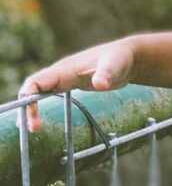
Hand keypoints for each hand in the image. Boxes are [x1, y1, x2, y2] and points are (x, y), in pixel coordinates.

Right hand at [17, 41, 136, 133]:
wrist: (129, 57)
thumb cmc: (120, 59)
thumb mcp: (114, 66)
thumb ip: (106, 74)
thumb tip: (99, 84)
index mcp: (66, 69)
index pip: (37, 81)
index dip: (29, 97)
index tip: (32, 115)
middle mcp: (61, 73)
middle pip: (33, 88)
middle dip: (28, 106)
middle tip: (33, 128)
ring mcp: (65, 78)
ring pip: (39, 91)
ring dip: (32, 108)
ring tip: (34, 128)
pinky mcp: (71, 83)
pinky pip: (48, 93)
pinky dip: (40, 105)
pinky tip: (40, 121)